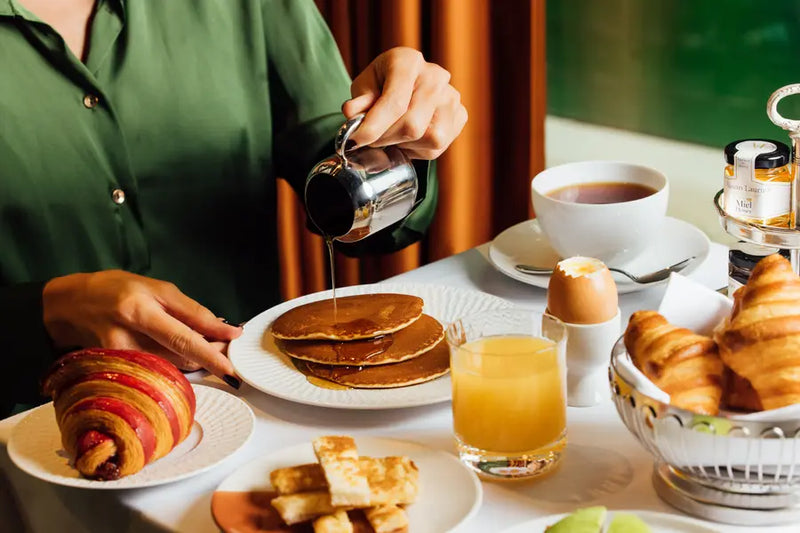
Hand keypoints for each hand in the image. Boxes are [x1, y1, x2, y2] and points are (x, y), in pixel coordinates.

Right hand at [43, 270, 241, 385]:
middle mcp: (128, 335)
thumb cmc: (116, 290)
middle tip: (230, 356)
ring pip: (171, 366)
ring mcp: (119, 357)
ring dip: (196, 362)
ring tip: (210, 352)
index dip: (212, 345)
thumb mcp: (154, 289)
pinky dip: (176, 366)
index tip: (235, 348)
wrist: (67, 305)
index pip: (184, 333)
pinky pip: (156, 371)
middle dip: (211, 357)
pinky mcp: (114, 370)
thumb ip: (188, 310)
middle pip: (180, 355)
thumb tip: (221, 328)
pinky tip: (184, 358)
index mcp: (140, 309)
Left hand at [342, 47, 466, 159]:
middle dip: (385, 138)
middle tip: (371, 139)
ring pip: (428, 138)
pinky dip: (418, 149)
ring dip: (402, 144)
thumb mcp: (364, 86)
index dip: (373, 127)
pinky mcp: (460, 115)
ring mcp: (451, 96)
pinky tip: (408, 138)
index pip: (395, 102)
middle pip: (412, 124)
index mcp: (408, 61)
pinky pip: (437, 146)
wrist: (407, 84)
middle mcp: (435, 76)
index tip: (355, 141)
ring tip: (391, 136)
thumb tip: (352, 113)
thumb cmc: (382, 84)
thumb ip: (359, 100)